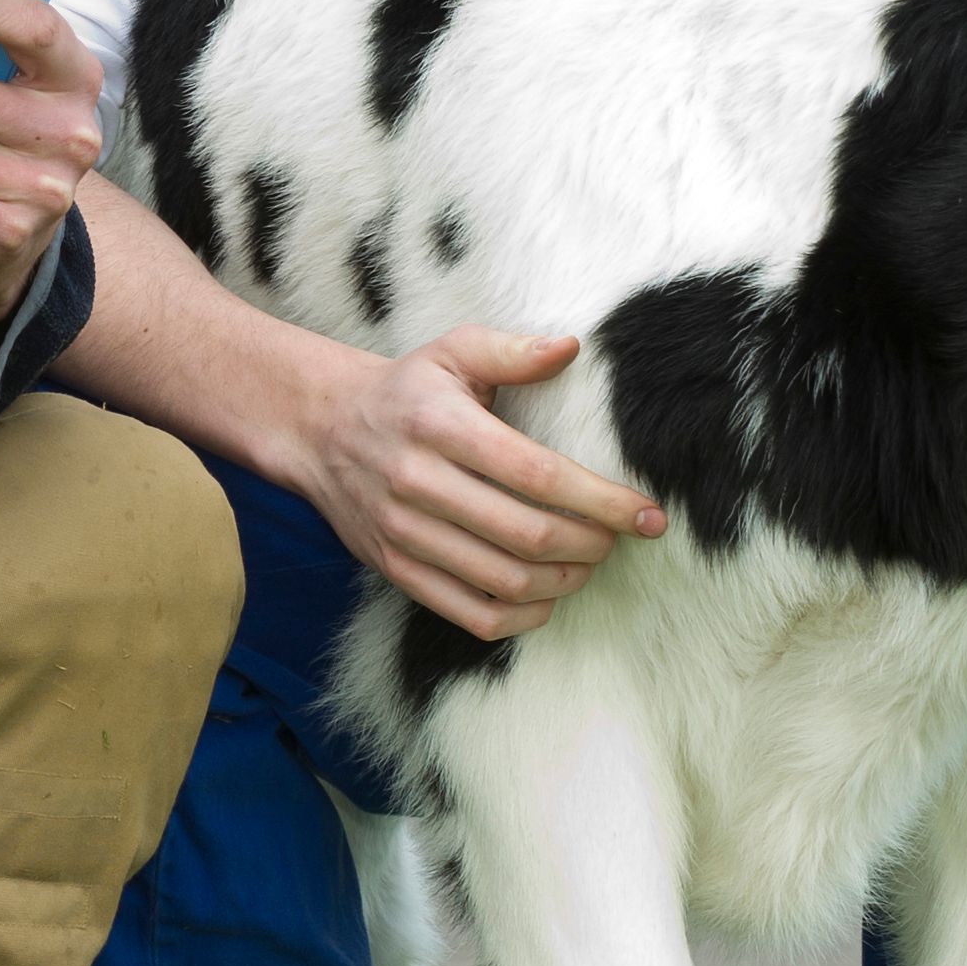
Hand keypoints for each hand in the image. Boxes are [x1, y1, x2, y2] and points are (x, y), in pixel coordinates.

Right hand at [294, 325, 663, 639]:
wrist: (320, 429)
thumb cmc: (405, 390)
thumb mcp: (450, 352)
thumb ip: (511, 351)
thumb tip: (570, 348)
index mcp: (439, 424)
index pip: (535, 473)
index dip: (600, 500)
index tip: (647, 514)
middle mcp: (417, 480)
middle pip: (526, 534)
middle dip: (591, 544)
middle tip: (619, 537)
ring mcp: (402, 531)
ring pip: (502, 579)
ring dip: (563, 580)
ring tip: (589, 563)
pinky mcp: (393, 568)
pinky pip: (469, 614)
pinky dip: (521, 617)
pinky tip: (548, 597)